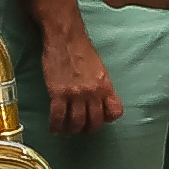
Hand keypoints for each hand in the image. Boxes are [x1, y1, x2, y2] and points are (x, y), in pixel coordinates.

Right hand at [40, 19, 121, 134]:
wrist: (65, 38)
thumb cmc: (82, 50)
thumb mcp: (100, 69)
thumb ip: (102, 87)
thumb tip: (101, 102)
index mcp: (106, 86)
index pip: (115, 112)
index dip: (107, 119)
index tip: (99, 120)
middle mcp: (93, 92)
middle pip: (94, 121)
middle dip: (88, 129)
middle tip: (81, 129)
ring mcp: (75, 94)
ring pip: (76, 122)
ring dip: (71, 130)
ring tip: (66, 130)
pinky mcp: (58, 93)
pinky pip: (58, 116)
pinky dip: (56, 126)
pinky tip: (54, 128)